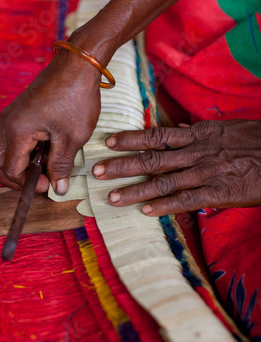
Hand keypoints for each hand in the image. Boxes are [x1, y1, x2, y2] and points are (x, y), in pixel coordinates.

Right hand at [0, 49, 100, 193]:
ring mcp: (11, 117)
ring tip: (51, 159)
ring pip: (5, 153)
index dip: (28, 184)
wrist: (78, 63)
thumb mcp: (72, 137)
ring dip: (24, 163)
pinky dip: (28, 150)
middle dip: (15, 178)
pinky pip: (15, 140)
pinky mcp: (19, 114)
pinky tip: (51, 145)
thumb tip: (58, 189)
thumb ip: (61, 166)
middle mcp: (7, 124)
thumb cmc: (75, 96)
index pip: (9, 171)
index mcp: (16, 131)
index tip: (50, 184)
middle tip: (40, 179)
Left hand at [92, 120, 260, 215]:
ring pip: (163, 182)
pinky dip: (164, 206)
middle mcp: (197, 152)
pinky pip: (185, 201)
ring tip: (111, 197)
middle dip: (122, 165)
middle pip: (152, 158)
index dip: (131, 139)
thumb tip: (176, 131)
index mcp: (199, 134)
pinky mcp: (218, 193)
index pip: (157, 136)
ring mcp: (206, 173)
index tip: (109, 142)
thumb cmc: (256, 141)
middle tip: (96, 171)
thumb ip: (198, 133)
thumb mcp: (226, 129)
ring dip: (135, 190)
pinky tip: (144, 212)